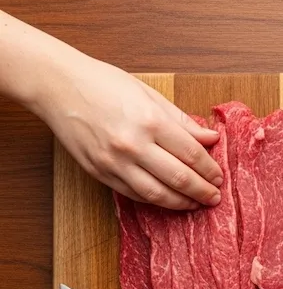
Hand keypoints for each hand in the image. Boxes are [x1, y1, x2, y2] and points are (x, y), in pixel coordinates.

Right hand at [37, 55, 221, 209]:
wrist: (57, 86)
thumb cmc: (104, 84)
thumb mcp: (149, 95)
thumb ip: (182, 121)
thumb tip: (211, 138)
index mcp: (150, 121)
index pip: (192, 154)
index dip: (210, 169)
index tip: (219, 177)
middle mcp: (132, 145)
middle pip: (179, 178)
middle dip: (202, 191)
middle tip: (215, 197)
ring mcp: (113, 161)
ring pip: (156, 194)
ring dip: (181, 203)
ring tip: (196, 204)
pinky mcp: (99, 172)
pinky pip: (133, 194)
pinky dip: (154, 200)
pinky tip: (168, 199)